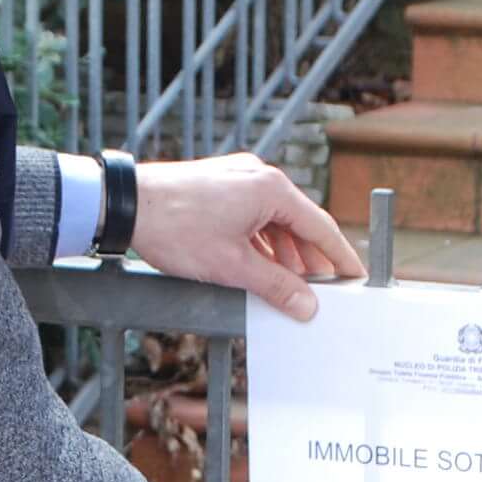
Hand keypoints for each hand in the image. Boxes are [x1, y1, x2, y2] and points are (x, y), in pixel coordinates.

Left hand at [127, 154, 366, 319]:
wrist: (125, 204)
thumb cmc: (176, 228)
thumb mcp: (232, 266)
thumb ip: (276, 286)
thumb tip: (307, 305)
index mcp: (271, 189)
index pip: (320, 227)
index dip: (340, 257)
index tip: (356, 279)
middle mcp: (259, 176)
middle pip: (299, 224)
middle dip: (310, 260)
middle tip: (323, 292)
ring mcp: (238, 178)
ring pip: (274, 221)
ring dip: (284, 254)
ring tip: (289, 287)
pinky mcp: (219, 186)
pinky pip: (253, 216)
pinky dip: (261, 243)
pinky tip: (259, 268)